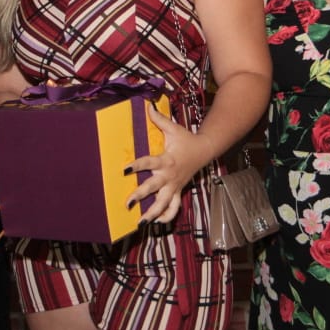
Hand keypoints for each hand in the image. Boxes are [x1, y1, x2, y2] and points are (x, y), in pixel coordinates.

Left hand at [124, 104, 213, 224]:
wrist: (205, 150)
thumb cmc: (187, 140)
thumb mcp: (174, 129)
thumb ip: (159, 119)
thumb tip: (147, 105)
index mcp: (167, 160)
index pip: (149, 162)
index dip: (137, 166)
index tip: (124, 170)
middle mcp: (170, 176)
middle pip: (154, 188)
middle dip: (141, 196)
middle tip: (128, 204)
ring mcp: (175, 186)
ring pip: (164, 204)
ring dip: (153, 214)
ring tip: (141, 223)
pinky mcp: (178, 191)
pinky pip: (175, 208)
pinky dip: (167, 217)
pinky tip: (157, 223)